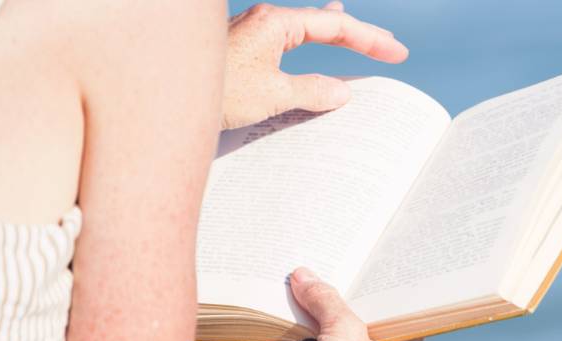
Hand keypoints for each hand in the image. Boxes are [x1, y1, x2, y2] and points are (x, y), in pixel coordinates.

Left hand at [222, 2, 409, 130]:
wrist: (164, 98)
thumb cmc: (216, 92)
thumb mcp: (273, 96)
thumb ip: (312, 91)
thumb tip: (341, 92)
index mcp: (275, 23)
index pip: (334, 27)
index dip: (370, 40)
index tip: (397, 53)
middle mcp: (262, 22)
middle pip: (321, 22)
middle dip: (357, 35)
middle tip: (388, 47)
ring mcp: (250, 35)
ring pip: (301, 29)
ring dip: (330, 34)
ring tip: (352, 32)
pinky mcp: (240, 52)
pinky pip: (285, 43)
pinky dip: (306, 43)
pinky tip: (304, 41)